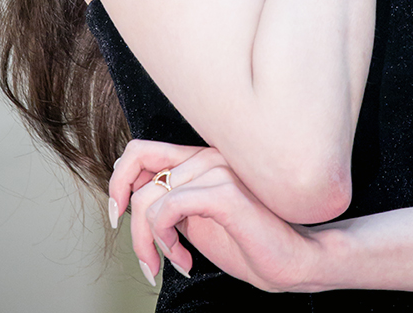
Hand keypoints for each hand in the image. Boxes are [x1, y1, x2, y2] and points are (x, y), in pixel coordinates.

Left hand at [109, 139, 319, 292]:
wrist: (295, 259)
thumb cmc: (249, 241)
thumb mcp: (198, 219)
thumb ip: (171, 202)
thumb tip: (130, 204)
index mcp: (199, 158)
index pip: (140, 151)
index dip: (118, 181)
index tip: (117, 217)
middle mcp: (206, 155)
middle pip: (139, 183)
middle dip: (134, 231)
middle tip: (149, 262)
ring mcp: (217, 170)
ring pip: (149, 201)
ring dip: (152, 242)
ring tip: (176, 261)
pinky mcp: (224, 192)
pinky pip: (167, 209)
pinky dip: (165, 240)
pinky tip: (186, 259)